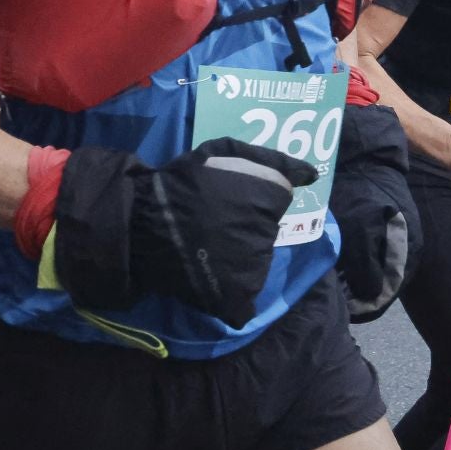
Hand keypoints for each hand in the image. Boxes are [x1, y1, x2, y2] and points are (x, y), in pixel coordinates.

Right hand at [38, 139, 315, 326]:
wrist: (140, 224)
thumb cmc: (180, 183)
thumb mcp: (220, 153)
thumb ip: (268, 161)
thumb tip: (311, 174)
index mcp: (266, 197)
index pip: (279, 200)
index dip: (254, 198)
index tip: (229, 198)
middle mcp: (266, 232)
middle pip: (266, 231)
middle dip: (246, 225)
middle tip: (212, 221)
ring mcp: (254, 266)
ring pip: (256, 260)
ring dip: (238, 254)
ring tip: (206, 245)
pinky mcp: (238, 294)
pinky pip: (245, 296)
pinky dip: (232, 290)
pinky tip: (210, 272)